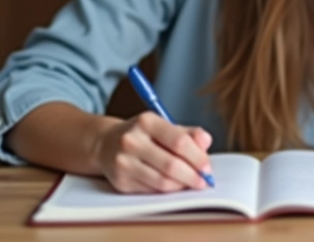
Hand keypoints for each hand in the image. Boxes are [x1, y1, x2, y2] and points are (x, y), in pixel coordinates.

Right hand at [92, 111, 212, 193]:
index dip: (198, 157)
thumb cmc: (143, 135)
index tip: (207, 167)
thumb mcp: (165, 126)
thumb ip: (189, 134)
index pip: (179, 141)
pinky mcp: (120, 182)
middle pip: (171, 165)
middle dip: (193, 176)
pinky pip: (152, 191)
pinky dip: (167, 191)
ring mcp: (123, 162)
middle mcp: (131, 141)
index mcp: (147, 122)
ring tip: (191, 183)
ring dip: (182, 186)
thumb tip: (206, 142)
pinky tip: (173, 185)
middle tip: (204, 180)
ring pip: (162, 182)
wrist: (106, 144)